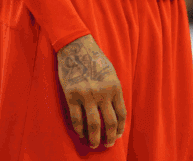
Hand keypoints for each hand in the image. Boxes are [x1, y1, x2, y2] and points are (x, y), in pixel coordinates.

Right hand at [57, 34, 126, 148]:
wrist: (77, 48)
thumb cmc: (95, 60)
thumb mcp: (111, 73)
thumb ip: (114, 91)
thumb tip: (115, 110)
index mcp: (115, 87)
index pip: (121, 113)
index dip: (121, 127)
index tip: (118, 135)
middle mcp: (103, 93)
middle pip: (110, 122)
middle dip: (110, 137)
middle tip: (108, 145)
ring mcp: (87, 95)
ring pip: (93, 124)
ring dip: (94, 138)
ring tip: (94, 144)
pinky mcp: (72, 96)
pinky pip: (76, 119)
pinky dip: (79, 130)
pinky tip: (81, 134)